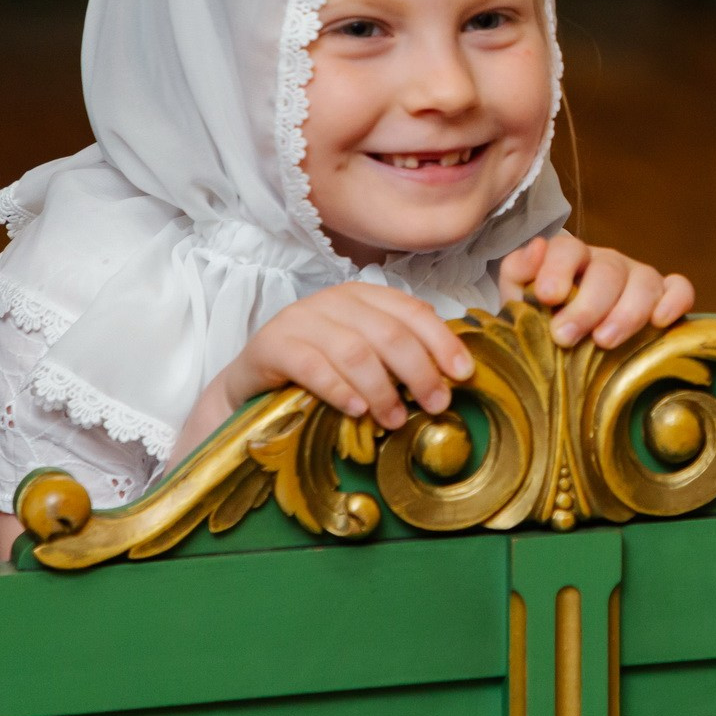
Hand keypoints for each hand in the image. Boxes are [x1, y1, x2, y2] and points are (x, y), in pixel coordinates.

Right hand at [221, 282, 473, 429]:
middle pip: (389, 333)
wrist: (252, 382)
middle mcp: (333, 300)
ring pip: (354, 351)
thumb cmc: (318, 370)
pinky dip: (339, 390)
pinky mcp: (272, 345)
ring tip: (394, 419)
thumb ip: (398, 356)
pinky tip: (356, 411)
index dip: (442, 342)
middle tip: (436, 404)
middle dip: (419, 371)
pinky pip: (313, 367)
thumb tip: (450, 379)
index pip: (412, 311)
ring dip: (381, 389)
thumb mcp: (363, 355)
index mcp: (364, 296)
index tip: (464, 374)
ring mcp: (301, 319)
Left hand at [499, 231, 694, 348]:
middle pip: (607, 271)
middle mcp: (608, 263)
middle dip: (587, 305)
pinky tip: (660, 322)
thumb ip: (518, 273)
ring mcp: (639, 277)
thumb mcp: (521, 298)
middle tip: (566, 336)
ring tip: (604, 342)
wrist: (570, 345)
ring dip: (626, 312)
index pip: (567, 249)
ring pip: (644, 281)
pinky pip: (680, 289)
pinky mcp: (665, 295)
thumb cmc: (546, 320)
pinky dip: (674, 301)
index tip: (547, 298)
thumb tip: (536, 249)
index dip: (557, 269)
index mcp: (572, 258)